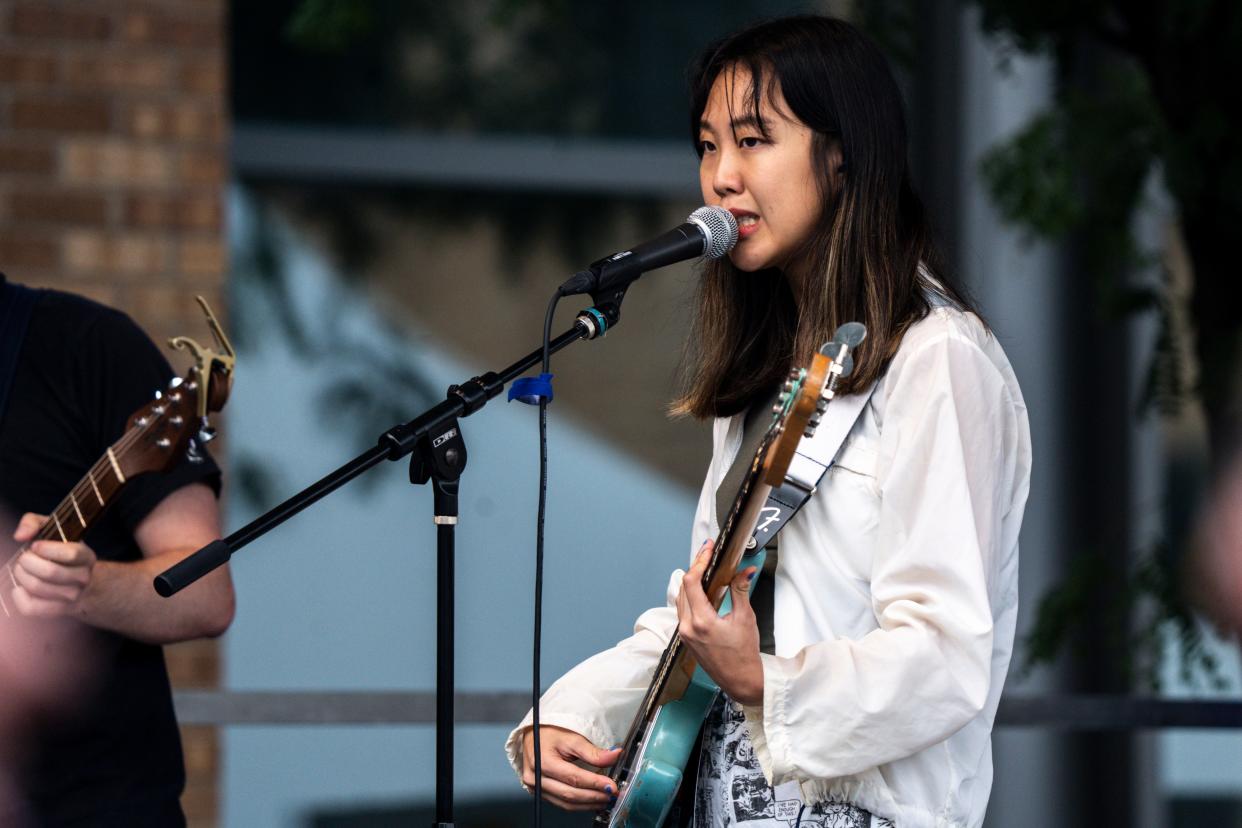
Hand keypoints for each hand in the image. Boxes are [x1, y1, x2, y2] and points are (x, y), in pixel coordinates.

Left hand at [9, 513, 95, 617]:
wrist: (77, 580)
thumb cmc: (59, 551)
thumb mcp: (52, 529)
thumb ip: (33, 522)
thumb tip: (20, 536)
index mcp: (87, 557)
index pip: (72, 554)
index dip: (48, 549)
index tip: (35, 545)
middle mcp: (83, 578)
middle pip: (51, 572)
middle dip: (27, 563)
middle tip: (22, 558)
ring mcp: (73, 597)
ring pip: (38, 588)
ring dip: (21, 577)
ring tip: (20, 570)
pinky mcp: (58, 611)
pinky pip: (32, 607)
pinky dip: (18, 597)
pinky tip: (19, 588)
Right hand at [520, 725, 621, 810]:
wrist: (532, 735)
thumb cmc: (549, 733)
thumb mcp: (572, 737)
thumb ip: (593, 751)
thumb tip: (615, 756)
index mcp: (542, 762)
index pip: (573, 778)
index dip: (595, 783)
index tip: (611, 786)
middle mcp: (536, 778)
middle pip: (570, 794)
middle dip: (594, 796)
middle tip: (611, 794)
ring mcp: (536, 788)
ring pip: (565, 803)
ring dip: (588, 804)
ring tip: (605, 799)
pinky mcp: (539, 793)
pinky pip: (560, 803)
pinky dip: (578, 804)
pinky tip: (591, 801)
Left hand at [676, 541, 763, 704]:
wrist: (741, 681)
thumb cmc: (744, 656)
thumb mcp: (745, 618)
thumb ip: (741, 590)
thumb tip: (744, 571)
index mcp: (701, 622)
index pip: (691, 582)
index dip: (699, 562)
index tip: (707, 550)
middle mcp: (688, 628)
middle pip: (683, 587)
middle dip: (696, 568)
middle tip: (708, 555)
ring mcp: (685, 634)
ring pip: (681, 598)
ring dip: (691, 582)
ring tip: (705, 569)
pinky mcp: (686, 638)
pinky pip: (683, 610)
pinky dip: (691, 596)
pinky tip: (701, 590)